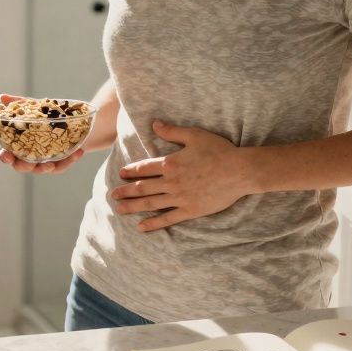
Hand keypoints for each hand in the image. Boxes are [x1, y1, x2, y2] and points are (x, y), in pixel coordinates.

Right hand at [0, 93, 86, 174]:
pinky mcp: (57, 164)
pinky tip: (78, 153)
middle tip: (8, 156)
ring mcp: (40, 160)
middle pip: (12, 160)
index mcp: (17, 137)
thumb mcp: (36, 108)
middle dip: (8, 159)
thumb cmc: (49, 117)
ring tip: (47, 164)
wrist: (76, 125)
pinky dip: (68, 161)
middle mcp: (25, 151)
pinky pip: (60, 166)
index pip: (0, 137)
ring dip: (39, 168)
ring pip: (34, 169)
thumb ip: (20, 104)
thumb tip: (3, 97)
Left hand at [111, 120, 262, 231]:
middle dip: (125, 191)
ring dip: (133, 206)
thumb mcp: (194, 135)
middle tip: (112, 194)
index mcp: (170, 163)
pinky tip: (141, 227)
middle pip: (142, 187)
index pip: (144, 168)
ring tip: (119, 209)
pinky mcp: (190, 210)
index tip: (120, 174)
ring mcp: (179, 198)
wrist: (239, 171)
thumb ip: (172, 132)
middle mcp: (171, 182)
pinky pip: (168, 219)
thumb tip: (154, 124)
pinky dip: (153, 223)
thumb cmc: (219, 151)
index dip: (130, 171)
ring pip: (150, 203)